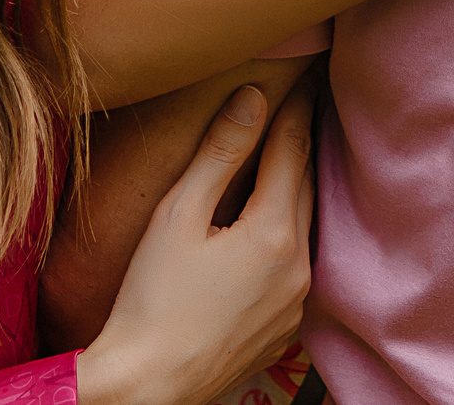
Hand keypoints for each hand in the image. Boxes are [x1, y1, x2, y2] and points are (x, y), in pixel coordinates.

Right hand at [75, 83, 314, 404]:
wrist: (148, 386)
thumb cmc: (152, 300)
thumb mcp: (178, 214)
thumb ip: (220, 152)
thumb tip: (253, 97)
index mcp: (273, 233)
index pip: (292, 151)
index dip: (293, 112)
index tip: (299, 79)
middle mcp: (298, 268)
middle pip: (305, 187)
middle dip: (300, 145)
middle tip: (301, 106)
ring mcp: (295, 303)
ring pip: (304, 228)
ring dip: (296, 190)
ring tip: (288, 157)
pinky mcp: (283, 328)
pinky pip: (296, 266)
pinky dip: (288, 235)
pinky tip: (270, 227)